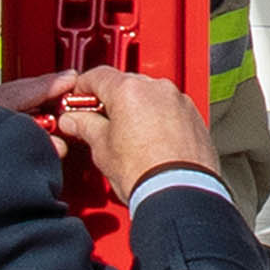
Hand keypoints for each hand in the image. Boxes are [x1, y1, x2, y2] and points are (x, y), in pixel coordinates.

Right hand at [32, 64, 214, 200]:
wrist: (180, 194)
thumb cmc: (144, 173)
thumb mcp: (102, 149)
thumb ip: (86, 126)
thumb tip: (75, 120)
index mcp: (129, 90)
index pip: (98, 76)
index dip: (82, 88)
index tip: (77, 101)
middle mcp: (157, 88)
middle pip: (125, 83)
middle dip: (110, 100)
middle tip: (97, 121)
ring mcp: (178, 101)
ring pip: (150, 95)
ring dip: (136, 108)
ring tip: (126, 136)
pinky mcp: (194, 116)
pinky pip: (170, 109)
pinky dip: (158, 118)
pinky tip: (150, 141)